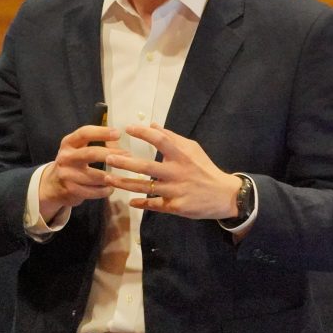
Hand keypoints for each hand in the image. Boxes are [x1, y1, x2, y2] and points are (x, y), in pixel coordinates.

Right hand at [38, 125, 123, 220]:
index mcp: (68, 143)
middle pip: (90, 153)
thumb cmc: (73, 162)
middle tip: (127, 155)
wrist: (53, 184)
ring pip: (93, 176)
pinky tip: (110, 189)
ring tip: (122, 177)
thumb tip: (118, 137)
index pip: (84, 133)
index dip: (102, 132)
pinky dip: (103, 191)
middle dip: (110, 154)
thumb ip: (96, 142)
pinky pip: (91, 191)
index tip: (118, 134)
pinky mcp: (69, 189)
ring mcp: (66, 174)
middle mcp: (65, 157)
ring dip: (110, 177)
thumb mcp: (78, 148)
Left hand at [105, 123, 240, 219]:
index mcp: (182, 155)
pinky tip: (129, 201)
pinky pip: (154, 205)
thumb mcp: (193, 149)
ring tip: (108, 179)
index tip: (128, 129)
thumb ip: (172, 138)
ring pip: (145, 187)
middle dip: (125, 162)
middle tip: (108, 157)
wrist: (224, 195)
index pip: (160, 140)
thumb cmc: (204, 169)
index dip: (143, 133)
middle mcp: (177, 172)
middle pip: (146, 166)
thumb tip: (152, 125)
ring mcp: (175, 191)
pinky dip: (140, 203)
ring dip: (124, 183)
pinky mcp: (175, 207)